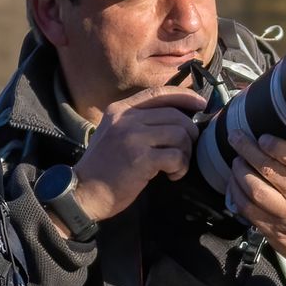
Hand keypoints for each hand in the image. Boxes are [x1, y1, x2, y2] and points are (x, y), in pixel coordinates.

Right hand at [68, 84, 207, 223]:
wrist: (84, 193)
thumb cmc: (103, 167)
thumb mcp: (114, 133)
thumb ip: (138, 122)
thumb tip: (177, 119)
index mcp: (120, 109)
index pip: (159, 93)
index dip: (185, 96)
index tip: (201, 105)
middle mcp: (127, 118)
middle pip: (175, 115)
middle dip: (189, 133)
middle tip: (185, 151)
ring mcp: (133, 137)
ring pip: (180, 134)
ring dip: (185, 153)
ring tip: (176, 167)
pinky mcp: (141, 158)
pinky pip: (176, 156)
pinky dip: (181, 167)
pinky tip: (172, 176)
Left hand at [232, 134, 285, 279]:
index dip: (277, 146)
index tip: (263, 136)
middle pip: (271, 171)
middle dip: (249, 150)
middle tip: (236, 137)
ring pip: (255, 190)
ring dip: (240, 171)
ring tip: (235, 159)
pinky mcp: (271, 230)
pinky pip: (247, 209)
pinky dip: (236, 192)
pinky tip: (233, 181)